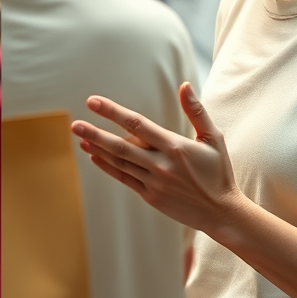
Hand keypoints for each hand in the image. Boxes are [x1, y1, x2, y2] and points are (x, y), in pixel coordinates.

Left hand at [71, 83, 246, 236]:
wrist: (221, 212)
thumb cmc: (218, 172)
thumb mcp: (213, 138)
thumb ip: (196, 111)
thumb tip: (184, 84)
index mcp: (175, 146)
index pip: (137, 125)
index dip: (113, 112)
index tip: (93, 102)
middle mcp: (161, 164)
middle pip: (121, 146)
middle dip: (96, 133)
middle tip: (75, 124)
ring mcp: (154, 182)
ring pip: (120, 162)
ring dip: (98, 149)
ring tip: (80, 137)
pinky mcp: (150, 196)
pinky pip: (124, 178)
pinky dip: (108, 167)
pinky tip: (94, 156)